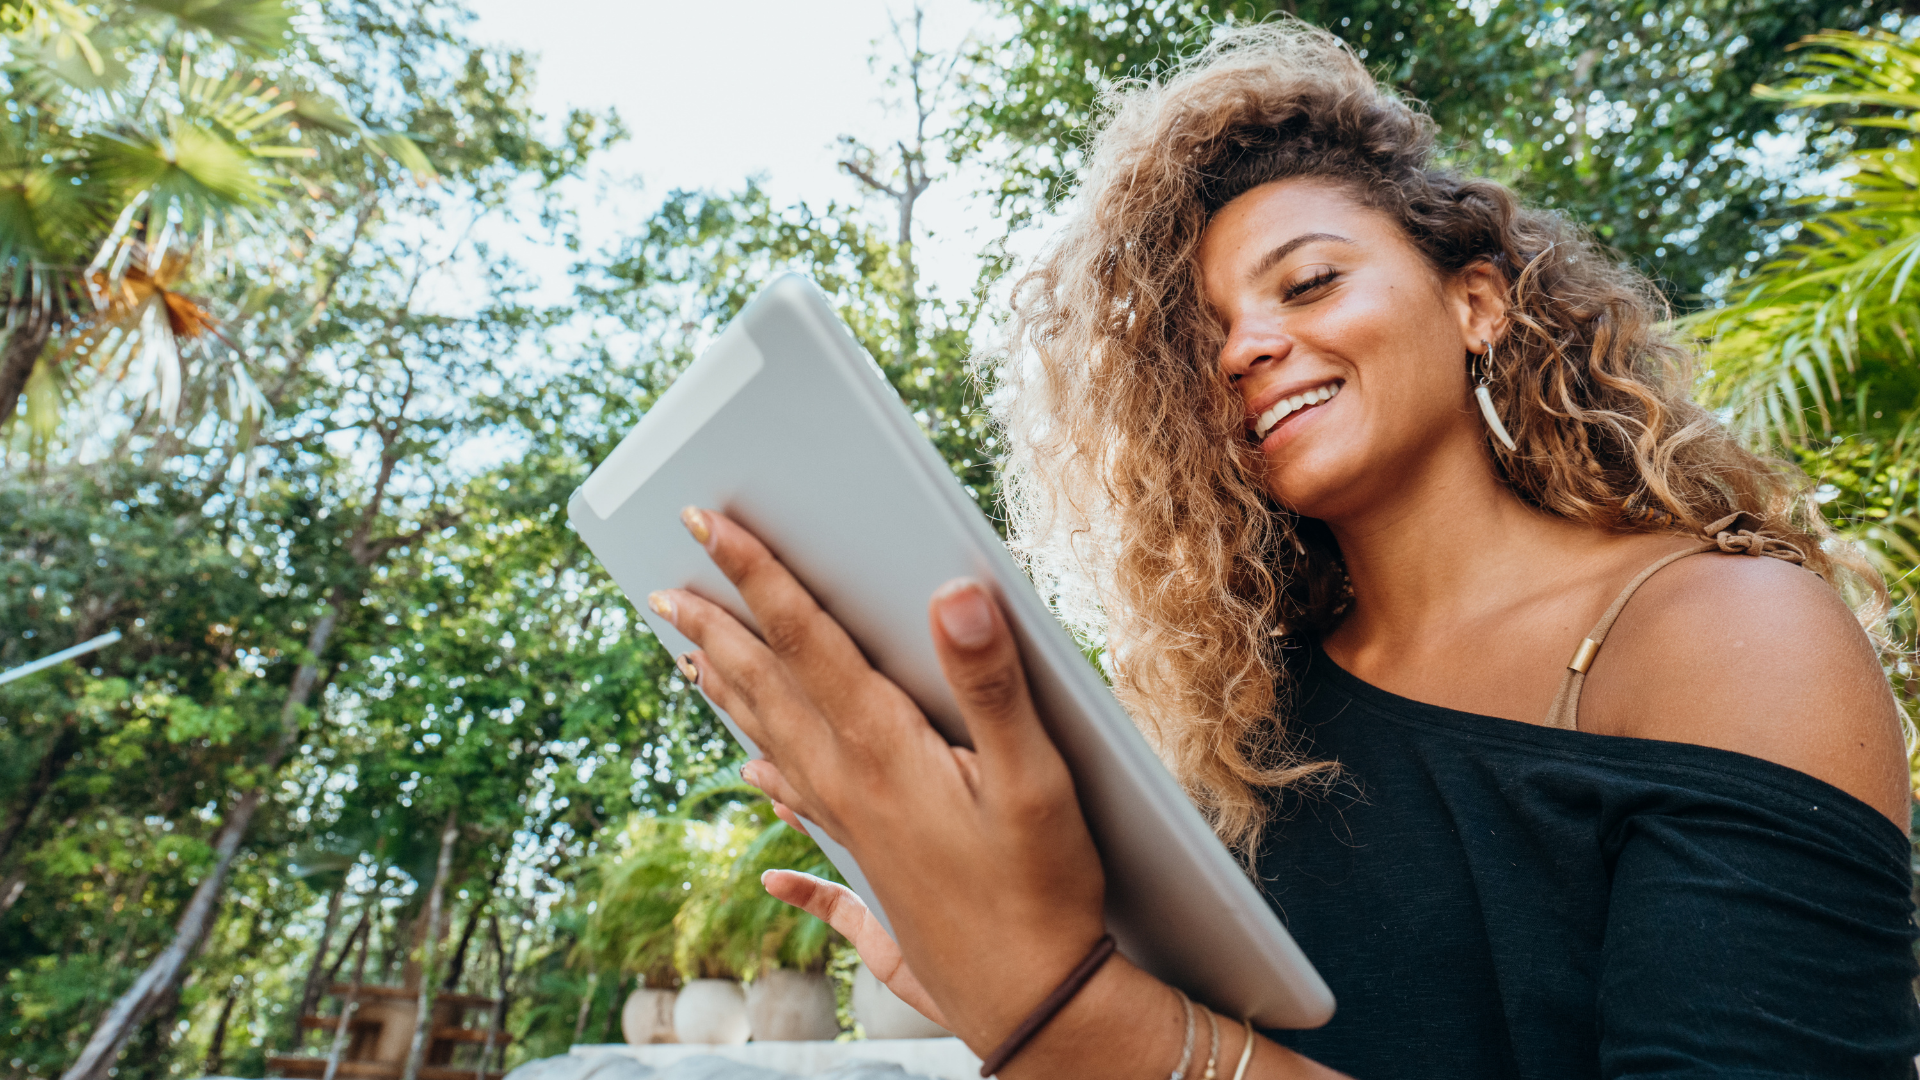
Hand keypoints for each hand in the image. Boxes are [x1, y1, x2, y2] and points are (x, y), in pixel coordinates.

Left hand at [648, 506, 1107, 1053]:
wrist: (1034, 1004)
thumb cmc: (1043, 889)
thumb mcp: (1035, 779)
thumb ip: (992, 683)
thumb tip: (952, 593)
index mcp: (881, 750)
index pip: (804, 640)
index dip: (757, 574)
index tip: (709, 522)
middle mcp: (848, 785)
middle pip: (767, 689)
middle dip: (717, 628)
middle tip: (664, 585)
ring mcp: (851, 829)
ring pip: (770, 745)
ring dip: (729, 695)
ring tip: (688, 662)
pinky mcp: (868, 867)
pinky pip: (799, 816)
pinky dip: (768, 791)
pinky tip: (756, 799)